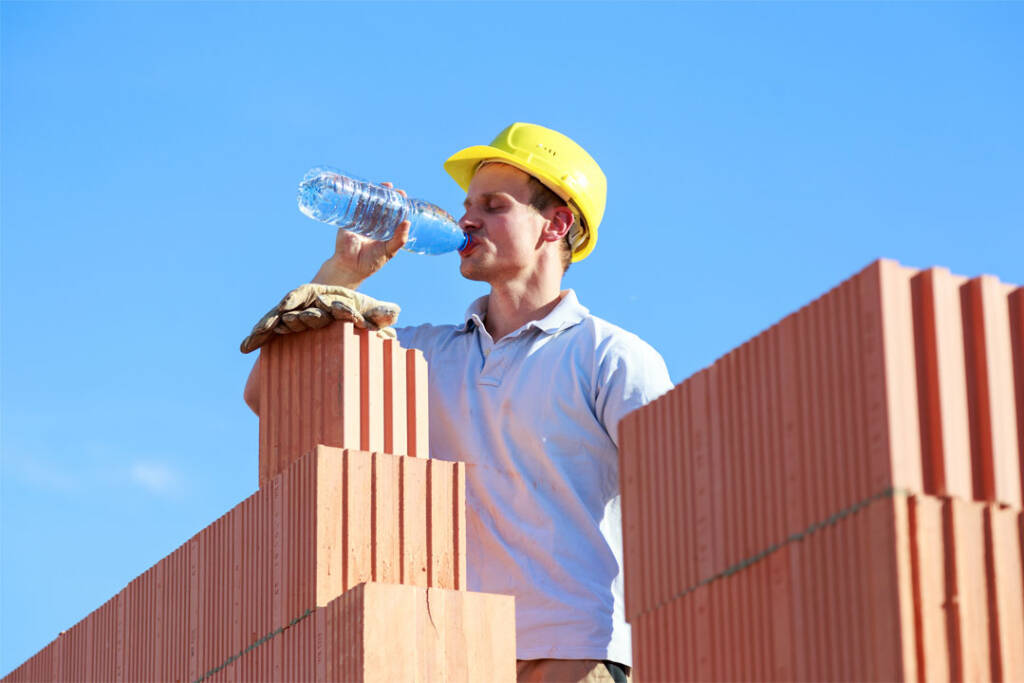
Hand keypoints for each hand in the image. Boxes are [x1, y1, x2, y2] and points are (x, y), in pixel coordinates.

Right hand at [240, 283, 399, 353]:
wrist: (348, 314)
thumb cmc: (361, 313)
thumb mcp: (372, 314)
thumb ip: (381, 314)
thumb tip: (395, 313)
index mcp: (325, 295)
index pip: (315, 299)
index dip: (304, 304)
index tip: (296, 310)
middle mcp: (307, 302)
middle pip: (293, 310)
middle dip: (286, 319)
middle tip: (280, 326)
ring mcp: (294, 314)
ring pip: (278, 319)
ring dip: (267, 328)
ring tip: (255, 338)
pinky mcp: (286, 325)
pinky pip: (270, 330)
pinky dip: (257, 337)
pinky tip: (244, 347)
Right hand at [312, 182, 409, 288]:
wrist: (350, 267)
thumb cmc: (371, 261)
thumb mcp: (389, 250)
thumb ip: (399, 239)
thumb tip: (408, 222)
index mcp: (385, 229)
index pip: (393, 212)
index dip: (398, 203)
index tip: (402, 195)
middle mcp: (374, 223)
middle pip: (381, 204)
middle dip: (386, 194)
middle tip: (391, 187)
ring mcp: (361, 220)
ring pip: (368, 203)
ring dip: (373, 192)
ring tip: (380, 186)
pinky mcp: (349, 220)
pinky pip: (353, 206)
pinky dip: (357, 197)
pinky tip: (362, 189)